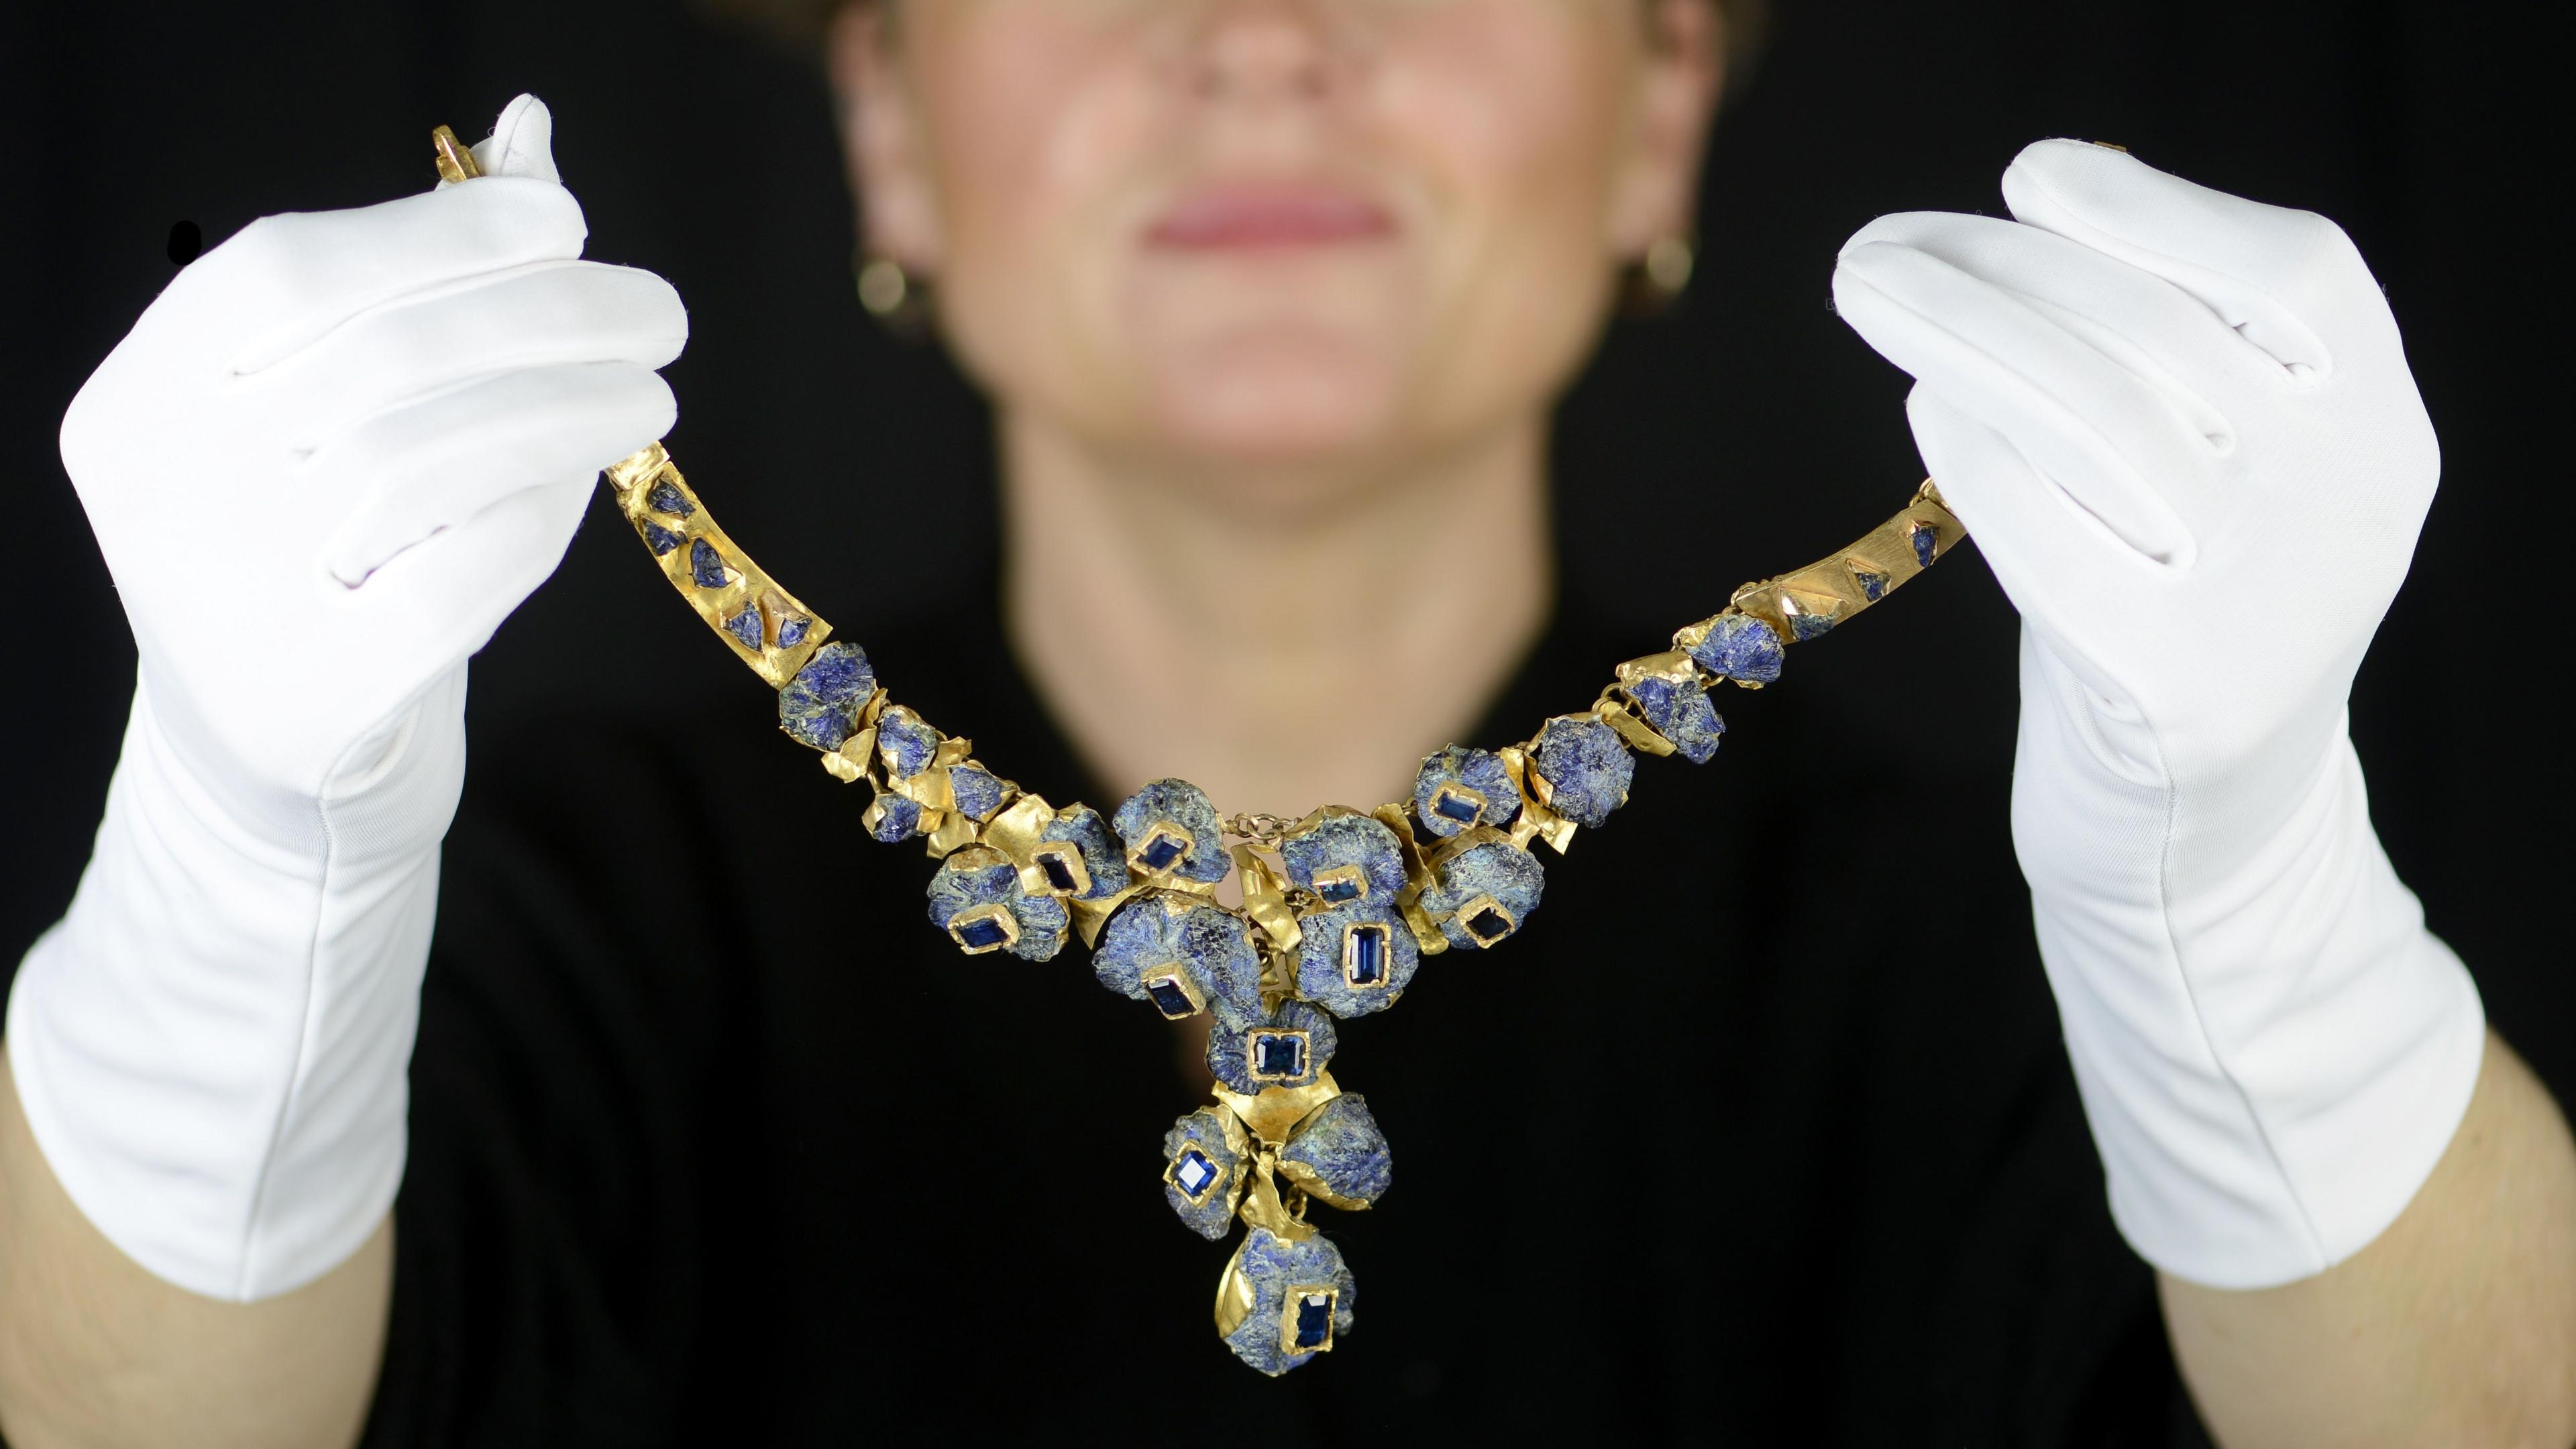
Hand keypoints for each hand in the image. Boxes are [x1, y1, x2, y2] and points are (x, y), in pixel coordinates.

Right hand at [11, 94, 683, 1300]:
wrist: (280, 756)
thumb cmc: (326, 544)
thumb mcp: (341, 407)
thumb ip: (423, 277)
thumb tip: (532, 135)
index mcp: (145, 395)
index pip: (290, 272)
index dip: (442, 235)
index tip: (569, 223)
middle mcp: (165, 491)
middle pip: (381, 363)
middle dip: (546, 320)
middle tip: (662, 313)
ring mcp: (227, 601)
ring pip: (427, 461)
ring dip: (566, 408)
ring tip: (651, 390)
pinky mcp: (318, 696)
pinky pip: (458, 576)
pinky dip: (538, 515)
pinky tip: (588, 483)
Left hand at [1831, 140, 2483, 1286]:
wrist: (2197, 843)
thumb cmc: (2172, 620)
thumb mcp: (2213, 483)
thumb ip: (2162, 369)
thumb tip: (2022, 227)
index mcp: (2378, 433)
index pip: (2295, 272)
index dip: (2158, 209)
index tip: (2032, 176)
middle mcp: (2347, 507)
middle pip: (2156, 336)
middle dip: (1998, 272)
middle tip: (1873, 249)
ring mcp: (2270, 601)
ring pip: (2099, 416)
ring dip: (1963, 337)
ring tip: (1872, 296)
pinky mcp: (2177, 690)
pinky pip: (2053, 536)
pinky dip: (1979, 456)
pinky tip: (1927, 409)